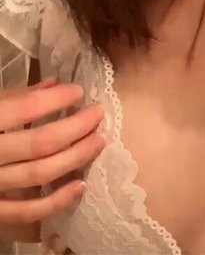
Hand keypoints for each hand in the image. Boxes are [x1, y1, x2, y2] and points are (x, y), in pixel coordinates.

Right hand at [0, 77, 104, 223]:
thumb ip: (14, 96)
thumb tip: (54, 85)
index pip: (22, 108)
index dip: (55, 99)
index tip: (78, 91)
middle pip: (39, 143)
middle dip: (76, 127)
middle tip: (97, 114)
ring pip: (39, 174)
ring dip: (76, 157)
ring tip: (98, 141)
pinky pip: (27, 211)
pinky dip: (57, 200)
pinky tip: (80, 185)